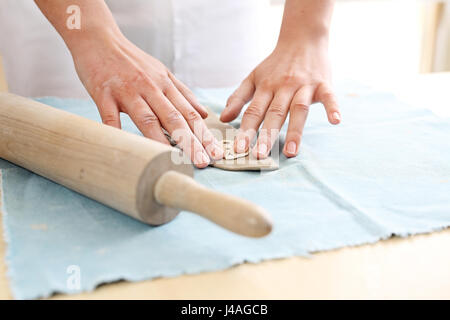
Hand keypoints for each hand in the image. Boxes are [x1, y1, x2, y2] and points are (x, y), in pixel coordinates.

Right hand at [70, 32, 222, 167]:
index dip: (204, 134)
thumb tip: (204, 113)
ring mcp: (127, 91)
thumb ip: (183, 93)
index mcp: (165, 85)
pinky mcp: (104, 93)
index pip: (189, 113)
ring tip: (174, 161)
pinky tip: (126, 147)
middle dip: (190, 141)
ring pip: (147, 118)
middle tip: (202, 162)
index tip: (216, 152)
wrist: (98, 38)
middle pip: (173, 118)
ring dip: (162, 140)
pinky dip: (118, 130)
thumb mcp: (162, 72)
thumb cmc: (131, 60)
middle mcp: (150, 88)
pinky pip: (111, 115)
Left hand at [220, 39, 339, 158]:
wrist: (302, 38)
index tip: (239, 150)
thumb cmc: (276, 64)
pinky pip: (329, 96)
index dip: (246, 130)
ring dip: (295, 131)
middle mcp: (283, 87)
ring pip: (298, 109)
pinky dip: (333, 107)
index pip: (254, 111)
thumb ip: (238, 98)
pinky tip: (335, 121)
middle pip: (274, 114)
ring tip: (291, 152)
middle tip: (260, 156)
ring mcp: (304, 85)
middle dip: (267, 135)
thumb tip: (223, 119)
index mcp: (265, 87)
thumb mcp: (253, 78)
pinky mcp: (323, 83)